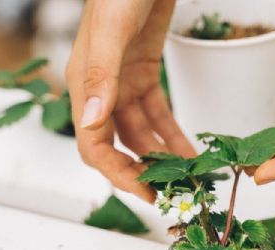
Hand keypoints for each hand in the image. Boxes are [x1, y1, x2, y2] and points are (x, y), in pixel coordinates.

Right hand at [67, 0, 195, 202]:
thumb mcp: (110, 32)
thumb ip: (100, 76)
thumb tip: (91, 124)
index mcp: (86, 87)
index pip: (94, 146)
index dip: (118, 174)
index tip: (146, 193)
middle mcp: (101, 91)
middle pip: (117, 146)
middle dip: (141, 171)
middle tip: (171, 193)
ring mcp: (123, 84)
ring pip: (139, 134)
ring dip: (160, 157)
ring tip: (187, 177)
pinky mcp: (144, 74)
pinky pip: (157, 114)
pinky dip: (172, 134)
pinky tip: (189, 150)